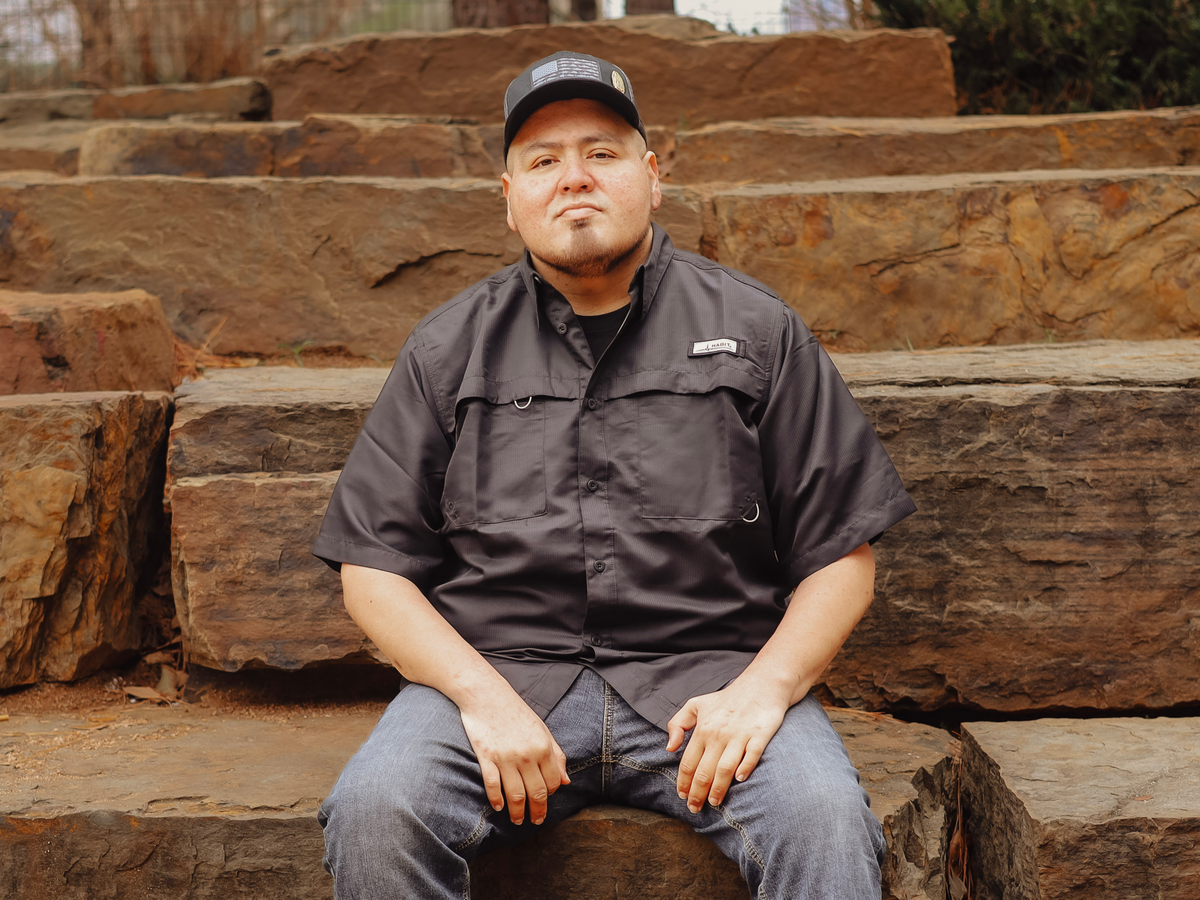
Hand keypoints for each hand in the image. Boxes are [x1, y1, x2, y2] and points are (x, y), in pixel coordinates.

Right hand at [458, 692, 569, 825]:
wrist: (486, 694)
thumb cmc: (515, 712)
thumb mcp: (542, 729)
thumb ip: (556, 755)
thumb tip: (566, 781)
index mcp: (543, 746)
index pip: (553, 782)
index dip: (551, 795)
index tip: (545, 800)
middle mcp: (527, 754)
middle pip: (536, 793)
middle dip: (537, 812)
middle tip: (536, 822)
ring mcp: (505, 757)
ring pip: (515, 795)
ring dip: (518, 813)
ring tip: (518, 820)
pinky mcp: (486, 757)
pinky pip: (493, 786)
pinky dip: (496, 800)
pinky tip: (499, 807)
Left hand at [666, 678, 789, 812]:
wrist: (760, 685)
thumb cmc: (726, 699)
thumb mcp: (695, 705)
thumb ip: (677, 724)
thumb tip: (669, 748)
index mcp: (703, 729)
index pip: (688, 762)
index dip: (683, 782)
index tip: (682, 796)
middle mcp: (719, 734)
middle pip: (704, 770)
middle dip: (697, 792)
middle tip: (695, 808)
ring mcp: (740, 735)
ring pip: (725, 768)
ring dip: (718, 788)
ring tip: (714, 802)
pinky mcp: (759, 735)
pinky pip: (752, 756)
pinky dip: (745, 768)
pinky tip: (739, 780)